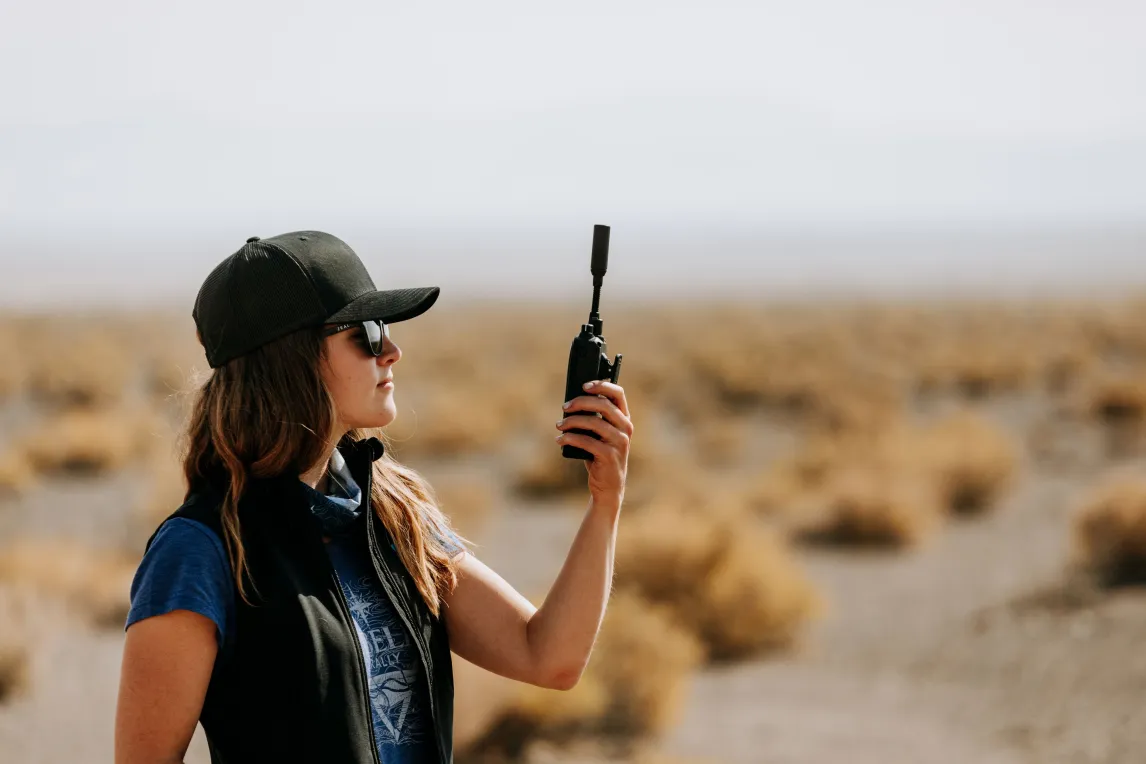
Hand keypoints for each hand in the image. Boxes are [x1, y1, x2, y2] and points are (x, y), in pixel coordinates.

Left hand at [556, 380, 632, 503]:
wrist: (608, 486)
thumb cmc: (599, 455)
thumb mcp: (599, 434)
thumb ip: (592, 418)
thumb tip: (570, 404)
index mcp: (624, 419)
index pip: (618, 393)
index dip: (601, 385)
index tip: (584, 385)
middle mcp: (625, 428)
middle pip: (603, 405)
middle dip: (581, 402)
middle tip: (565, 407)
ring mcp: (620, 442)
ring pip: (593, 422)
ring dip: (572, 421)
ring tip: (559, 425)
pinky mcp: (609, 455)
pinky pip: (586, 441)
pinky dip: (570, 438)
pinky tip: (560, 439)